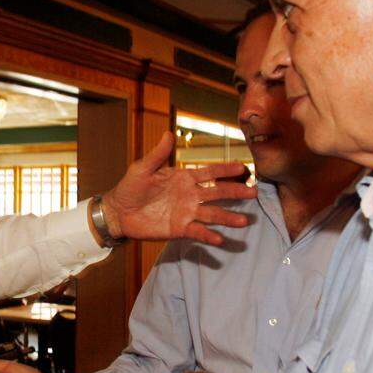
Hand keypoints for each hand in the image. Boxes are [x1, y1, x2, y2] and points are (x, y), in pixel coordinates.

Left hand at [101, 131, 255, 245]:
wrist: (118, 212)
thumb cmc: (130, 187)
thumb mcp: (143, 168)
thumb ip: (157, 154)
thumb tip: (168, 133)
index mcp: (184, 177)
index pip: (209, 172)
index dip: (225, 170)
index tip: (242, 167)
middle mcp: (190, 195)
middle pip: (217, 193)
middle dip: (235, 193)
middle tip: (253, 193)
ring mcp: (187, 213)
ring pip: (212, 214)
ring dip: (228, 218)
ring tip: (244, 221)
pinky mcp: (179, 229)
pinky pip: (197, 231)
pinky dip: (209, 235)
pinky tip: (221, 239)